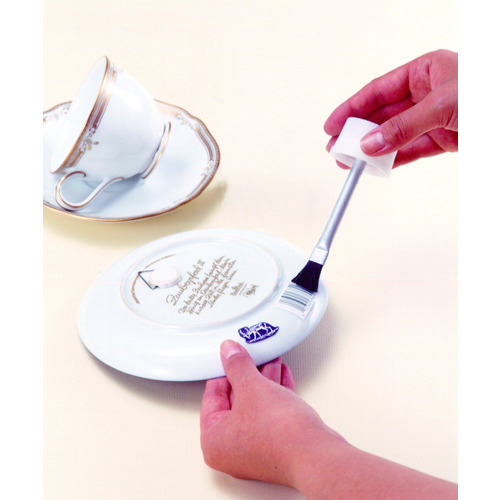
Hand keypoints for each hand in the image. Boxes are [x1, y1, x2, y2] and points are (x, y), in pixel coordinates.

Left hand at [200, 340, 343, 486]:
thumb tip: (229, 353)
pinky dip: (275, 394)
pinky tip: (281, 376)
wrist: (315, 454)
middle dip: (247, 375)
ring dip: (263, 381)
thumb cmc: (280, 434)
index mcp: (214, 441)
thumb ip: (238, 366)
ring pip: (255, 407)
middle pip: (235, 402)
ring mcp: (255, 451)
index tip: (229, 357)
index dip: (222, 372)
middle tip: (251, 356)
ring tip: (270, 362)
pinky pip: (270, 414)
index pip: (212, 397)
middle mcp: (231, 451)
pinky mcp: (276, 447)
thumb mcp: (252, 386)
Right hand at [324, 49, 457, 167]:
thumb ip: (404, 126)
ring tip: (350, 161)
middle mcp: (426, 94)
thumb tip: (370, 144)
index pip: (378, 91)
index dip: (352, 108)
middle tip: (336, 148)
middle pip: (382, 115)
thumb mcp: (442, 104)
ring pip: (394, 135)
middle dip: (357, 133)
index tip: (332, 125)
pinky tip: (375, 166)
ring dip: (372, 150)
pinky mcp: (443, 139)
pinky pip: (412, 150)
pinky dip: (394, 159)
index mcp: (424, 71)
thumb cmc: (488, 95)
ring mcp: (433, 118)